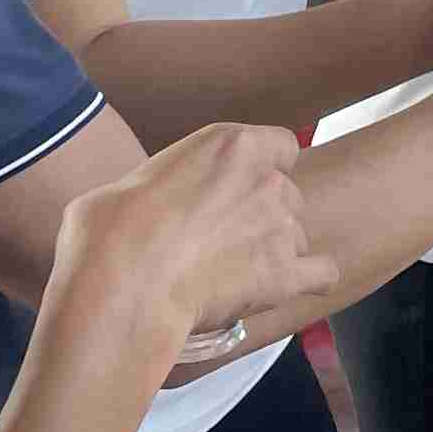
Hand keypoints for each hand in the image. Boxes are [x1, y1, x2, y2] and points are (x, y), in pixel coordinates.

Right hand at [51, 123, 337, 376]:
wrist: (123, 281)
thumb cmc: (110, 229)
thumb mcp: (129, 182)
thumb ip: (165, 184)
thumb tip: (152, 206)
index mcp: (233, 144)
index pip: (281, 146)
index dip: (263, 169)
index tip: (236, 190)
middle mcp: (268, 180)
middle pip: (287, 194)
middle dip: (262, 215)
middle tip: (221, 241)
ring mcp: (282, 227)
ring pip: (297, 236)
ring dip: (275, 251)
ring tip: (233, 274)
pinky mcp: (286, 274)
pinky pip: (322, 272)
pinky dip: (308, 279)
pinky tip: (284, 287)